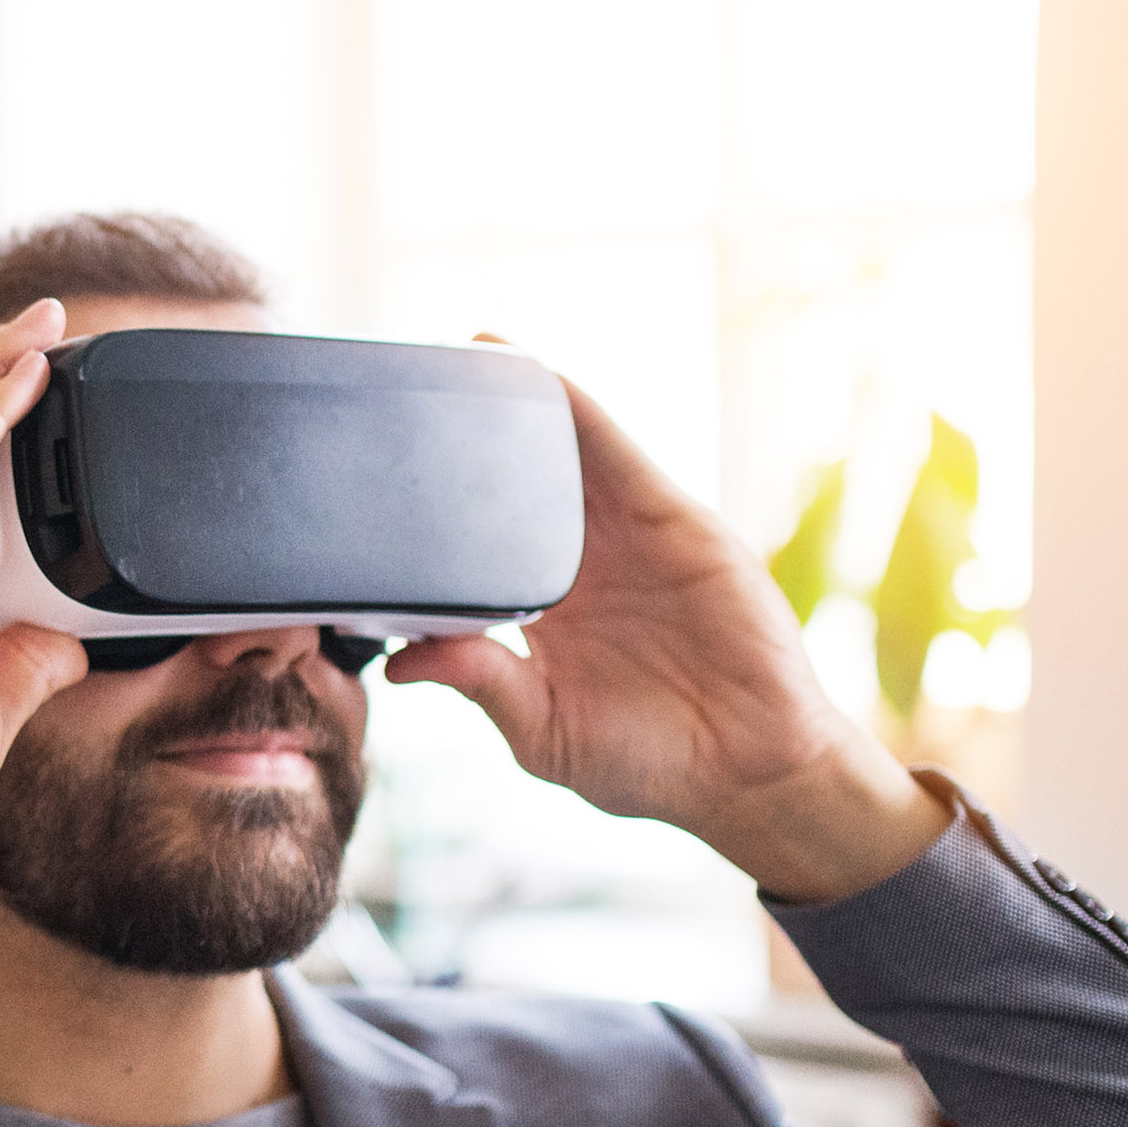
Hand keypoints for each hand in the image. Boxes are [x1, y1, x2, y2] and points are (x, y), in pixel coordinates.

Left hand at [386, 358, 945, 903]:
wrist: (750, 772)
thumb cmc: (650, 763)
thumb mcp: (544, 728)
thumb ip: (480, 683)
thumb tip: (400, 663)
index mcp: (538, 616)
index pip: (473, 548)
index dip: (434, 512)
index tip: (377, 476)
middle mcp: (579, 566)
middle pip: (513, 487)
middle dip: (470, 439)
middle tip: (408, 387)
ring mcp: (626, 539)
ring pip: (564, 457)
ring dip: (520, 404)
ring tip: (467, 354)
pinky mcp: (673, 521)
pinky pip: (620, 455)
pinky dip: (580, 414)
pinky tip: (540, 377)